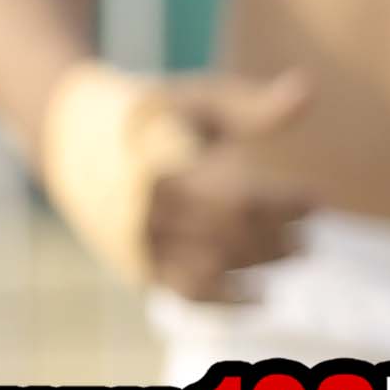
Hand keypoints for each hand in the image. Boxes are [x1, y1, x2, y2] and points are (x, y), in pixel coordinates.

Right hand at [42, 64, 314, 301]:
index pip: (239, 198)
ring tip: (296, 253)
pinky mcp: (135, 260)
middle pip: (227, 235)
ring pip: (210, 266)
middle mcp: (147, 206)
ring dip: (259, 265)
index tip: (316, 199)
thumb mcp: (201, 100)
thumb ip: (254, 105)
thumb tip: (309, 89)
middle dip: (275, 237)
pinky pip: (183, 290)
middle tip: (309, 237)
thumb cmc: (154, 113)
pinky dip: (225, 300)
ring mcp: (137, 237)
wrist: (73, 137)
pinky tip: (263, 298)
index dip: (283, 205)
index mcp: (164, 163)